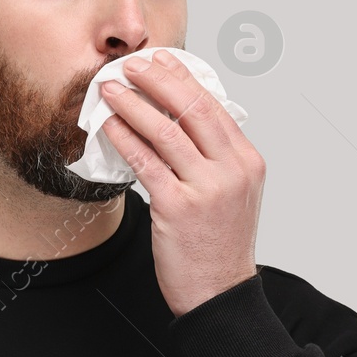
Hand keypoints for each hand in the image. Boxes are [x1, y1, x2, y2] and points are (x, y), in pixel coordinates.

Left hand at [99, 49, 263, 316]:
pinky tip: (110, 127)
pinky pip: (145, 163)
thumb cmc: (219, 246)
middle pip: (191, 109)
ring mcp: (207, 189)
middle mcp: (231, 170)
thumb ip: (213, 159)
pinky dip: (125, 139)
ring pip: (165, 131)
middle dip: (156, 81)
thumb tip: (177, 122)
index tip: (159, 61)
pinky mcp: (179, 208)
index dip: (182, 79)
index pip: (213, 106)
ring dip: (133, 105)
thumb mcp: (232, 195)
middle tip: (130, 66)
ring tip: (111, 91)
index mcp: (247, 161)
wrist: (219, 295)